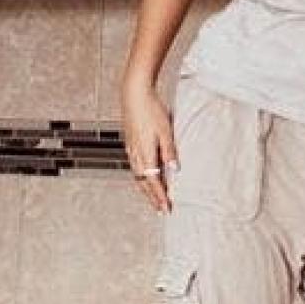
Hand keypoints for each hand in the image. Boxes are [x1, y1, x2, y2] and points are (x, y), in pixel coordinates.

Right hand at [121, 83, 177, 213]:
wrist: (134, 94)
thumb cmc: (151, 109)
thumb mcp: (165, 130)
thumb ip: (169, 151)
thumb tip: (174, 170)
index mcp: (145, 153)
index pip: (153, 182)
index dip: (160, 196)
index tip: (166, 208)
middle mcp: (135, 154)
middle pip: (144, 182)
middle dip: (152, 197)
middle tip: (161, 209)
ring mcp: (131, 149)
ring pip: (138, 175)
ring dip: (146, 188)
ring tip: (154, 197)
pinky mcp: (130, 143)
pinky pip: (135, 166)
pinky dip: (141, 176)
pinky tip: (146, 175)